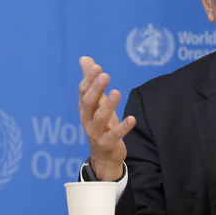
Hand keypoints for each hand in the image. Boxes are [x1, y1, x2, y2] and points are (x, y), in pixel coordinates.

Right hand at [78, 56, 135, 180]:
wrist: (103, 156)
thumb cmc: (101, 124)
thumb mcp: (97, 102)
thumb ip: (91, 80)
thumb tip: (85, 58)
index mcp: (84, 108)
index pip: (83, 91)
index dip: (89, 79)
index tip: (96, 67)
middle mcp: (86, 119)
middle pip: (88, 103)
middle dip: (95, 88)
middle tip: (105, 75)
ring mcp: (95, 132)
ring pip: (99, 118)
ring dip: (108, 105)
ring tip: (116, 92)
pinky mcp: (107, 143)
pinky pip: (114, 135)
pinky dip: (123, 127)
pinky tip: (132, 119)